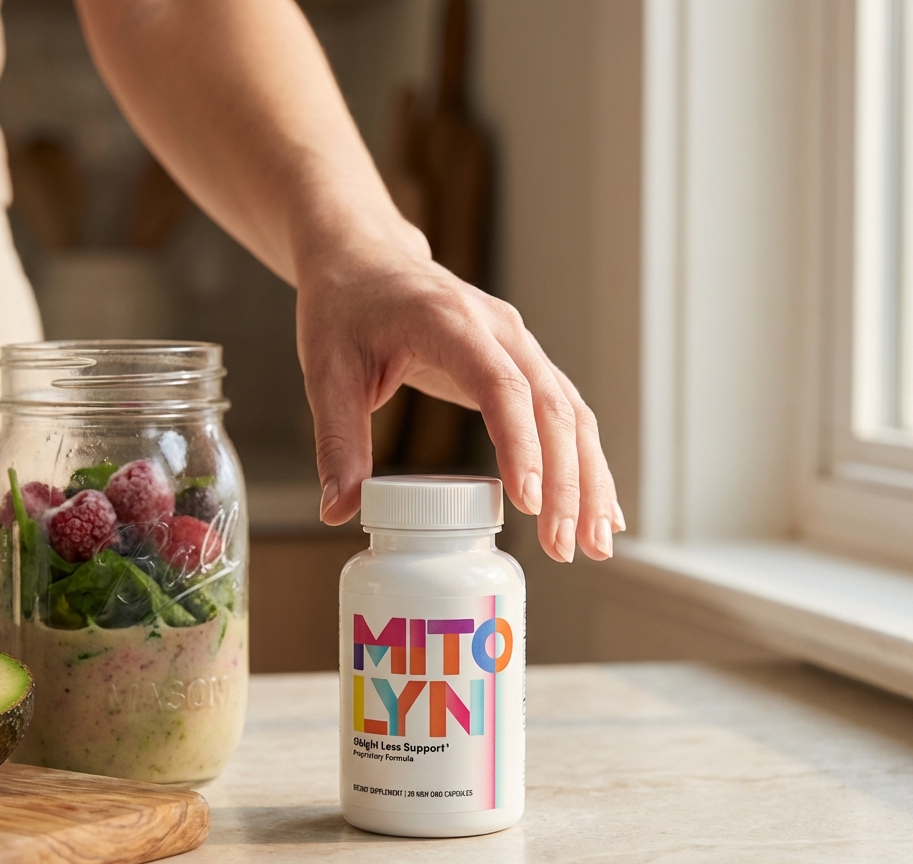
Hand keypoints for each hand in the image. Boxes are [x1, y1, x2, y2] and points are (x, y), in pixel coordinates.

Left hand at [296, 231, 624, 561]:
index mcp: (450, 323)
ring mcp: (518, 345)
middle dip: (566, 482)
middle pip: (552, 409)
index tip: (529, 503)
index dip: (521, 445)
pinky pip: (564, 412)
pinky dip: (583, 460)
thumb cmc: (345, 308)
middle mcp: (499, 330)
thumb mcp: (326, 372)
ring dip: (588, 478)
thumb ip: (336, 442)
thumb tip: (339, 512)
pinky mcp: (521, 363)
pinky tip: (597, 505)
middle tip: (566, 547)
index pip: (501, 387)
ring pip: (571, 414)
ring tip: (595, 543)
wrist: (366, 257)